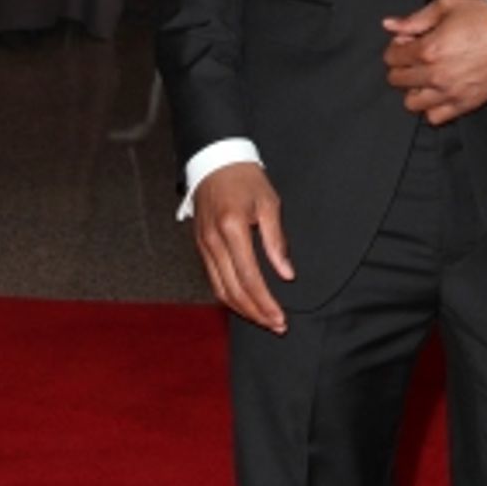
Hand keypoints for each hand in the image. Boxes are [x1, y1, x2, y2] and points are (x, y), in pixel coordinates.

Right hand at [192, 163, 293, 332]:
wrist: (215, 160)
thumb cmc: (245, 178)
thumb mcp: (269, 204)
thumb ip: (276, 241)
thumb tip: (286, 274)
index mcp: (232, 229)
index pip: (249, 278)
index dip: (265, 302)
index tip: (281, 318)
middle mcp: (213, 241)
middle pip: (233, 290)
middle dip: (256, 313)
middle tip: (276, 325)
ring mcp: (204, 245)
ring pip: (220, 290)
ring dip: (242, 309)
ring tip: (263, 320)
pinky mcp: (201, 246)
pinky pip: (213, 279)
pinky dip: (229, 296)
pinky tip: (245, 303)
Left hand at [382, 0, 486, 123]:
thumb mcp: (448, 5)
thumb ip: (415, 18)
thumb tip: (391, 25)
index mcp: (430, 48)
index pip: (392, 57)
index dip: (396, 48)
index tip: (407, 43)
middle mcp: (437, 74)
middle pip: (398, 80)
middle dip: (401, 67)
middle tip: (415, 58)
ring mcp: (451, 92)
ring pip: (412, 103)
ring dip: (413, 90)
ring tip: (424, 77)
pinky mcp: (465, 104)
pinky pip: (435, 117)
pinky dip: (431, 108)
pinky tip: (438, 93)